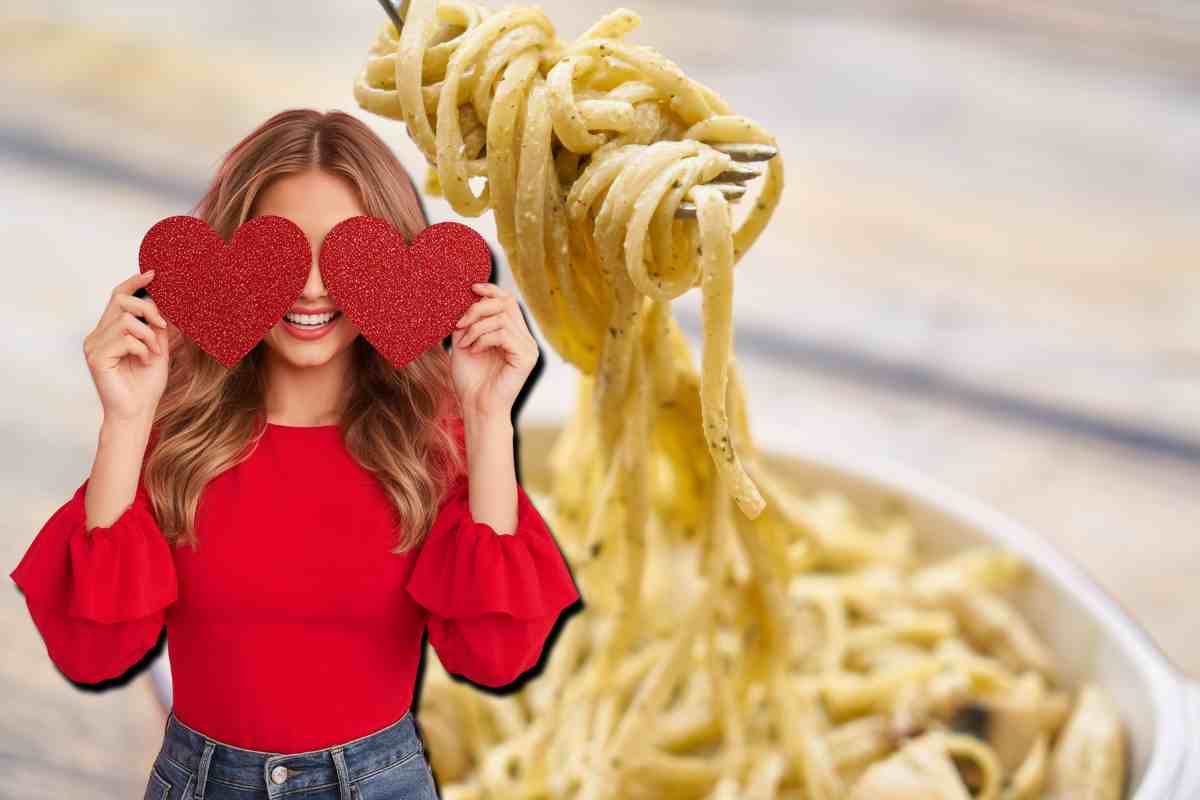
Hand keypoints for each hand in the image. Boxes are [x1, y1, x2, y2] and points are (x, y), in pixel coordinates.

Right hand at [84, 270, 170, 423]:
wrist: (138, 411)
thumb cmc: (146, 384)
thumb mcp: (158, 347)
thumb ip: (157, 324)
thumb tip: (166, 299)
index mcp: (110, 331)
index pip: (117, 296)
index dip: (134, 282)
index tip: (153, 273)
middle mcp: (98, 335)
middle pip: (120, 300)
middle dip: (148, 309)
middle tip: (164, 326)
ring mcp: (94, 345)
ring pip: (126, 320)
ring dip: (148, 336)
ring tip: (153, 353)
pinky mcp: (96, 357)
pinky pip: (125, 338)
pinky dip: (142, 348)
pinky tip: (145, 361)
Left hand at [450, 282, 538, 418]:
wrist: (476, 407)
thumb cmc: (470, 380)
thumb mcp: (464, 343)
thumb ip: (467, 321)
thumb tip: (464, 295)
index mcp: (513, 333)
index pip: (507, 301)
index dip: (491, 290)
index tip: (471, 288)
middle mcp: (524, 338)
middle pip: (505, 304)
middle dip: (477, 309)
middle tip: (458, 325)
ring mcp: (528, 347)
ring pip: (501, 319)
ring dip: (475, 329)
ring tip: (464, 344)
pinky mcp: (526, 357)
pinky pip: (503, 335)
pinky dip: (483, 340)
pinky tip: (474, 351)